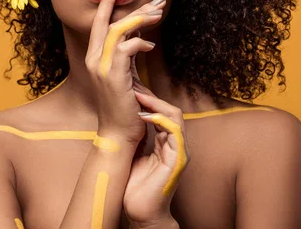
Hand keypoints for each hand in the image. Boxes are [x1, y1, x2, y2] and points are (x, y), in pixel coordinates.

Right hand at [85, 0, 166, 144]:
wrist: (117, 133)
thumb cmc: (123, 105)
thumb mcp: (124, 75)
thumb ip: (126, 56)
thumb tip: (139, 38)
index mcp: (95, 57)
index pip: (100, 23)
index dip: (106, 3)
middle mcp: (94, 59)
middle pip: (109, 22)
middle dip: (132, 7)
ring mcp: (101, 67)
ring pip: (118, 30)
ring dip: (140, 19)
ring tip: (158, 14)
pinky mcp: (112, 75)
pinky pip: (126, 48)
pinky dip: (139, 43)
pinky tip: (150, 46)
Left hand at [122, 87, 190, 224]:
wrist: (142, 213)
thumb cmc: (136, 187)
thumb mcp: (134, 154)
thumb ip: (134, 137)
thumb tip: (121, 118)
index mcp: (165, 142)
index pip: (161, 111)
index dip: (147, 99)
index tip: (129, 89)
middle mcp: (175, 144)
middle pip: (170, 110)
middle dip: (151, 96)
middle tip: (132, 87)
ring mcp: (179, 151)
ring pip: (175, 117)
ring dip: (156, 104)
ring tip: (138, 96)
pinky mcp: (178, 160)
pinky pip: (175, 132)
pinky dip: (161, 120)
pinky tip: (144, 116)